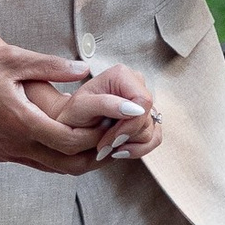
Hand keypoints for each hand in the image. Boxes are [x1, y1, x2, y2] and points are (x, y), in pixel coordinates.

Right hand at [0, 42, 134, 174]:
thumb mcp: (11, 59)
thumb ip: (50, 66)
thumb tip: (84, 69)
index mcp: (20, 121)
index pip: (69, 141)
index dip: (97, 135)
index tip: (115, 121)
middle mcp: (15, 144)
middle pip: (67, 165)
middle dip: (96, 154)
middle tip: (116, 137)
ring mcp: (6, 151)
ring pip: (53, 167)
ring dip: (78, 157)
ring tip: (100, 139)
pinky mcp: (0, 152)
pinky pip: (37, 162)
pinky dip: (59, 156)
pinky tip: (69, 139)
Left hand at [29, 61, 161, 161]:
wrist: (71, 124)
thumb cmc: (73, 113)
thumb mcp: (81, 108)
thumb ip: (106, 104)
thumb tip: (135, 109)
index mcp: (122, 75)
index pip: (143, 102)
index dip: (131, 124)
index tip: (113, 138)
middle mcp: (136, 84)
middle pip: (148, 118)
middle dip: (126, 136)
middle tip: (105, 144)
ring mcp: (142, 102)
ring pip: (151, 130)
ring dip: (130, 144)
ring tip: (108, 145)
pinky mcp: (146, 118)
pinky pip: (154, 137)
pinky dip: (138, 148)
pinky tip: (120, 150)